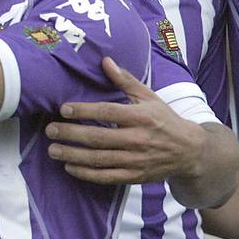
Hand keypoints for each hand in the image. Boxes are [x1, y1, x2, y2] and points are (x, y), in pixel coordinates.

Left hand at [43, 57, 209, 185]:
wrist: (189, 151)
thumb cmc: (165, 120)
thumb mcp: (149, 97)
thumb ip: (126, 81)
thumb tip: (105, 61)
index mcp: (141, 117)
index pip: (107, 112)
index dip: (84, 111)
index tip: (64, 109)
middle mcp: (138, 139)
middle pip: (98, 138)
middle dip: (71, 134)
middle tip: (50, 130)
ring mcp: (135, 160)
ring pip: (99, 159)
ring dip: (73, 155)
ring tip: (53, 150)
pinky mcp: (134, 176)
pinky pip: (106, 177)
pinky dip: (86, 174)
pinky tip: (70, 167)